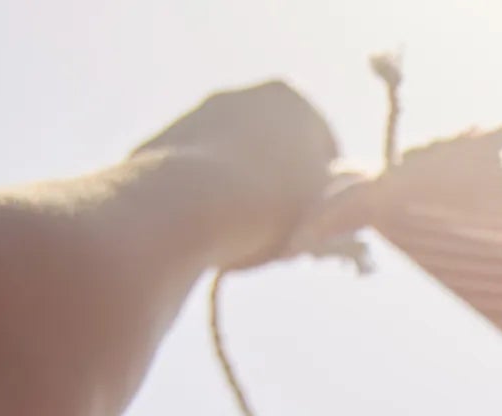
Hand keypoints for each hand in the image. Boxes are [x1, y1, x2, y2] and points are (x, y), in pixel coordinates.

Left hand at [132, 81, 337, 266]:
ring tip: (243, 234)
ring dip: (243, 191)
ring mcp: (200, 113)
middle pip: (277, 150)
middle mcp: (246, 95)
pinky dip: (206, 195)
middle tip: (282, 230)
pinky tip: (208, 225)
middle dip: (280, 184)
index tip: (318, 226)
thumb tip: (334, 206)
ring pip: (237, 160)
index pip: (325, 151)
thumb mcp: (327, 211)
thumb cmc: (269, 207)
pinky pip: (199, 172)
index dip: (327, 194)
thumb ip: (337, 199)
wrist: (183, 207)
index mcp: (293, 101)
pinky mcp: (164, 138)